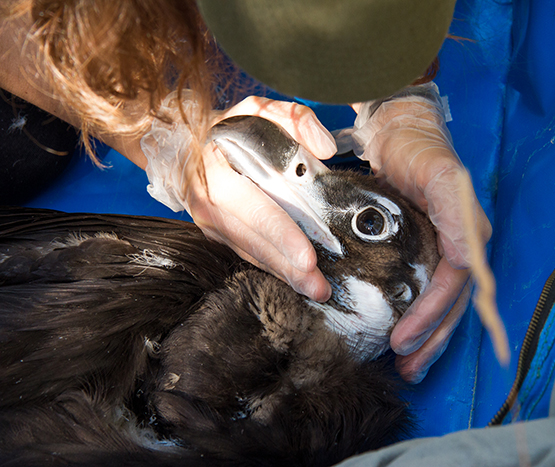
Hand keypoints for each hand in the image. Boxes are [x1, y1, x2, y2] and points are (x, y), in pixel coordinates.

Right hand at [142, 95, 336, 301]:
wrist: (184, 141)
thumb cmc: (227, 127)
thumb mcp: (256, 109)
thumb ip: (294, 119)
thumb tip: (325, 149)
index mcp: (215, 172)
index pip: (250, 208)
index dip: (279, 233)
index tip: (307, 256)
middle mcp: (208, 204)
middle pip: (252, 242)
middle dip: (287, 267)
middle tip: (318, 287)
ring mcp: (210, 224)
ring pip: (250, 254)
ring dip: (283, 274)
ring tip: (314, 289)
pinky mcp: (219, 235)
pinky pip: (248, 254)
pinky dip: (273, 269)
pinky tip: (296, 280)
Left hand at [351, 83, 509, 382]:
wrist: (399, 128)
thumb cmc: (418, 148)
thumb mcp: (439, 173)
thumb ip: (457, 212)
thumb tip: (469, 261)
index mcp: (468, 233)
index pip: (454, 286)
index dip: (433, 317)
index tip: (405, 341)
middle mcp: (461, 245)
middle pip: (451, 304)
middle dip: (432, 339)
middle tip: (407, 368)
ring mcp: (444, 246)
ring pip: (442, 302)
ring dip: (428, 336)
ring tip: (407, 363)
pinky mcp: (426, 246)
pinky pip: (427, 288)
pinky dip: (418, 313)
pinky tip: (404, 331)